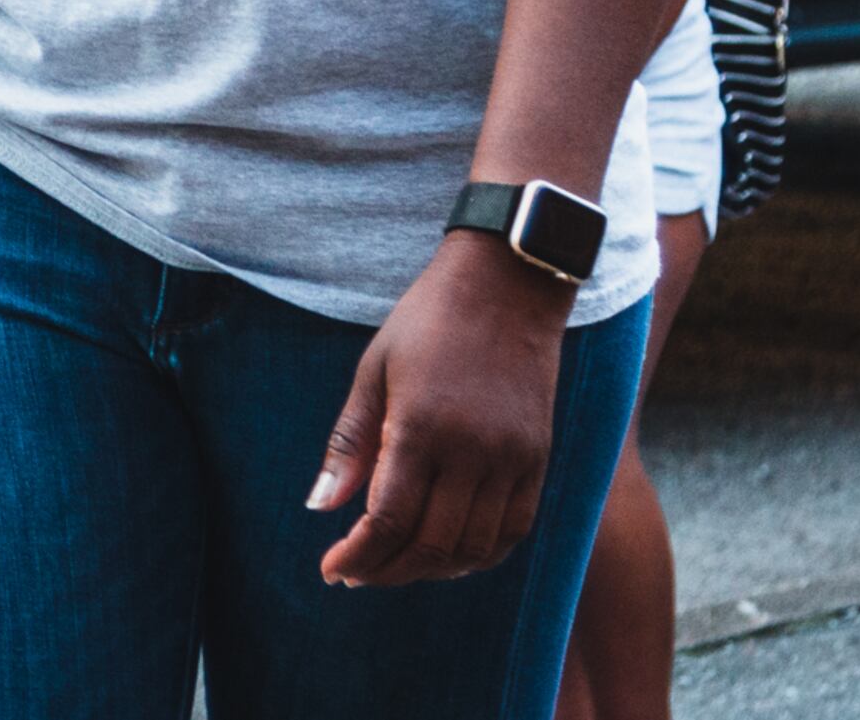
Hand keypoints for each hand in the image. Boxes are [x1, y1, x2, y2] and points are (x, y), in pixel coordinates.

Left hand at [312, 231, 570, 587]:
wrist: (507, 286)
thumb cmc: (426, 321)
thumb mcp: (372, 370)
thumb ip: (350, 443)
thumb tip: (320, 507)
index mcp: (422, 427)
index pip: (388, 520)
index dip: (359, 555)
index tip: (333, 569)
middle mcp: (473, 452)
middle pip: (431, 544)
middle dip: (388, 570)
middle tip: (358, 573)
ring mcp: (513, 459)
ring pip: (474, 547)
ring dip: (433, 569)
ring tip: (397, 565)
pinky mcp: (539, 459)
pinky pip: (514, 530)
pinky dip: (482, 555)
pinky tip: (452, 556)